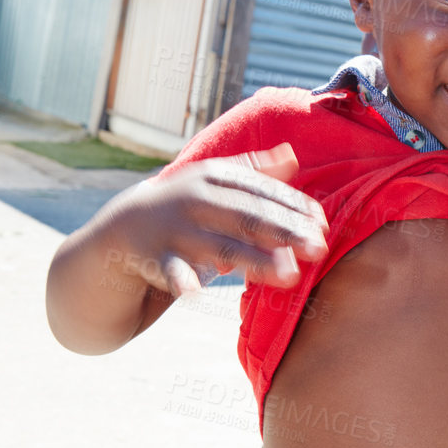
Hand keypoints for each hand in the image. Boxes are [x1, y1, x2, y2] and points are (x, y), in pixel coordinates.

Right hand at [117, 143, 327, 298]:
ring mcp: (177, 230)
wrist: (125, 225)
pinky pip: (171, 271)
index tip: (323, 223)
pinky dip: (181, 280)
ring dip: (255, 261)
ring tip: (290, 275)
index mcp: (214, 177)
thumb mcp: (214, 179)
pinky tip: (194, 290)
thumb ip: (254, 171)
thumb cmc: (185, 202)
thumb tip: (292, 157)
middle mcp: (197, 200)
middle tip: (319, 249)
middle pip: (248, 217)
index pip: (261, 191)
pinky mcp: (158, 258)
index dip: (293, 206)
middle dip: (285, 232)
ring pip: (222, 246)